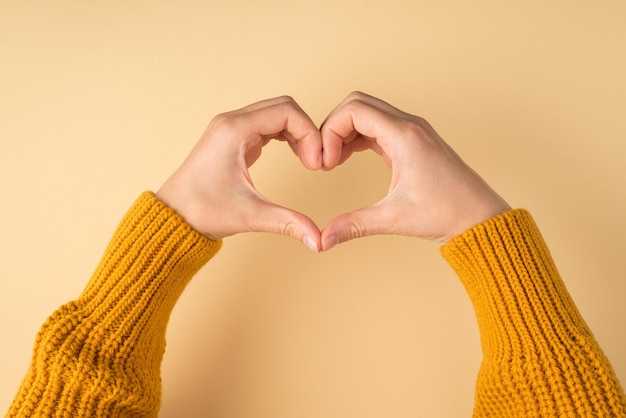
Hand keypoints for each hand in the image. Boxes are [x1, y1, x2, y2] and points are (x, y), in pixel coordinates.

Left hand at [157, 96, 322, 251]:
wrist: (173, 216)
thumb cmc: (202, 211)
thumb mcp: (250, 216)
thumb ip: (288, 223)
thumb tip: (319, 242)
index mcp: (234, 130)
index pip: (287, 112)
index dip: (310, 134)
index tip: (316, 164)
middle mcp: (232, 122)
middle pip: (284, 106)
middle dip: (307, 130)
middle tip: (316, 161)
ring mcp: (231, 127)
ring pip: (277, 113)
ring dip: (298, 132)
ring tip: (308, 160)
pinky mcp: (233, 137)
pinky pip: (267, 124)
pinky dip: (286, 135)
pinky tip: (296, 156)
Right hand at [320, 91, 510, 249]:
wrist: (480, 217)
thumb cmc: (447, 212)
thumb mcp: (394, 218)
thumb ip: (354, 225)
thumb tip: (323, 240)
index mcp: (405, 136)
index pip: (354, 110)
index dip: (330, 131)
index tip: (326, 163)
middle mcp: (409, 125)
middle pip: (357, 103)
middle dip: (333, 126)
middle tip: (325, 159)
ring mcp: (412, 130)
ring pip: (367, 112)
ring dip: (344, 131)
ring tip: (333, 161)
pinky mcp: (412, 141)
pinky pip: (377, 126)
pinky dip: (357, 137)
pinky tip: (347, 158)